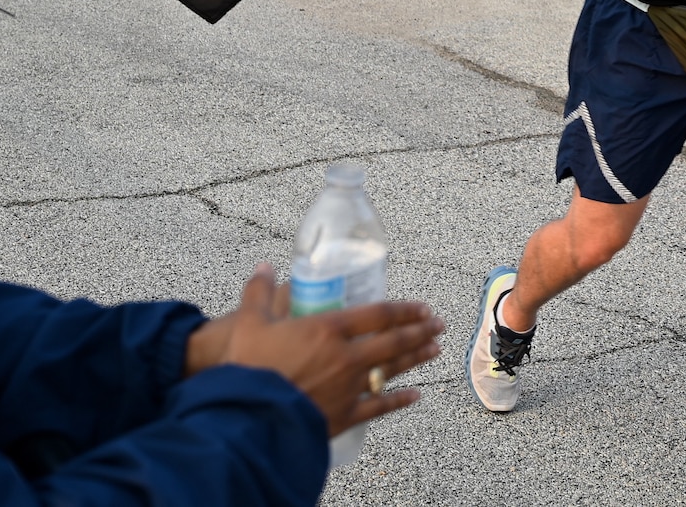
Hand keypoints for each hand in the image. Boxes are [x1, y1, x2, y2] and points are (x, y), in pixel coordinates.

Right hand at [211, 264, 445, 436]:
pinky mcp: (345, 415)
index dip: (404, 309)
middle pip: (393, 340)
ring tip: (435, 350)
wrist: (247, 419)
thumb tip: (265, 266)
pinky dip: (399, 401)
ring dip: (416, 358)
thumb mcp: (248, 323)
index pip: (378, 314)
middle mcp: (347, 356)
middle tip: (438, 325)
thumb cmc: (248, 369)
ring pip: (392, 369)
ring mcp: (349, 387)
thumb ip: (258, 292)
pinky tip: (416, 395)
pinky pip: (378, 407)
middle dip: (419, 331)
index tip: (422, 307)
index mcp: (328, 329)